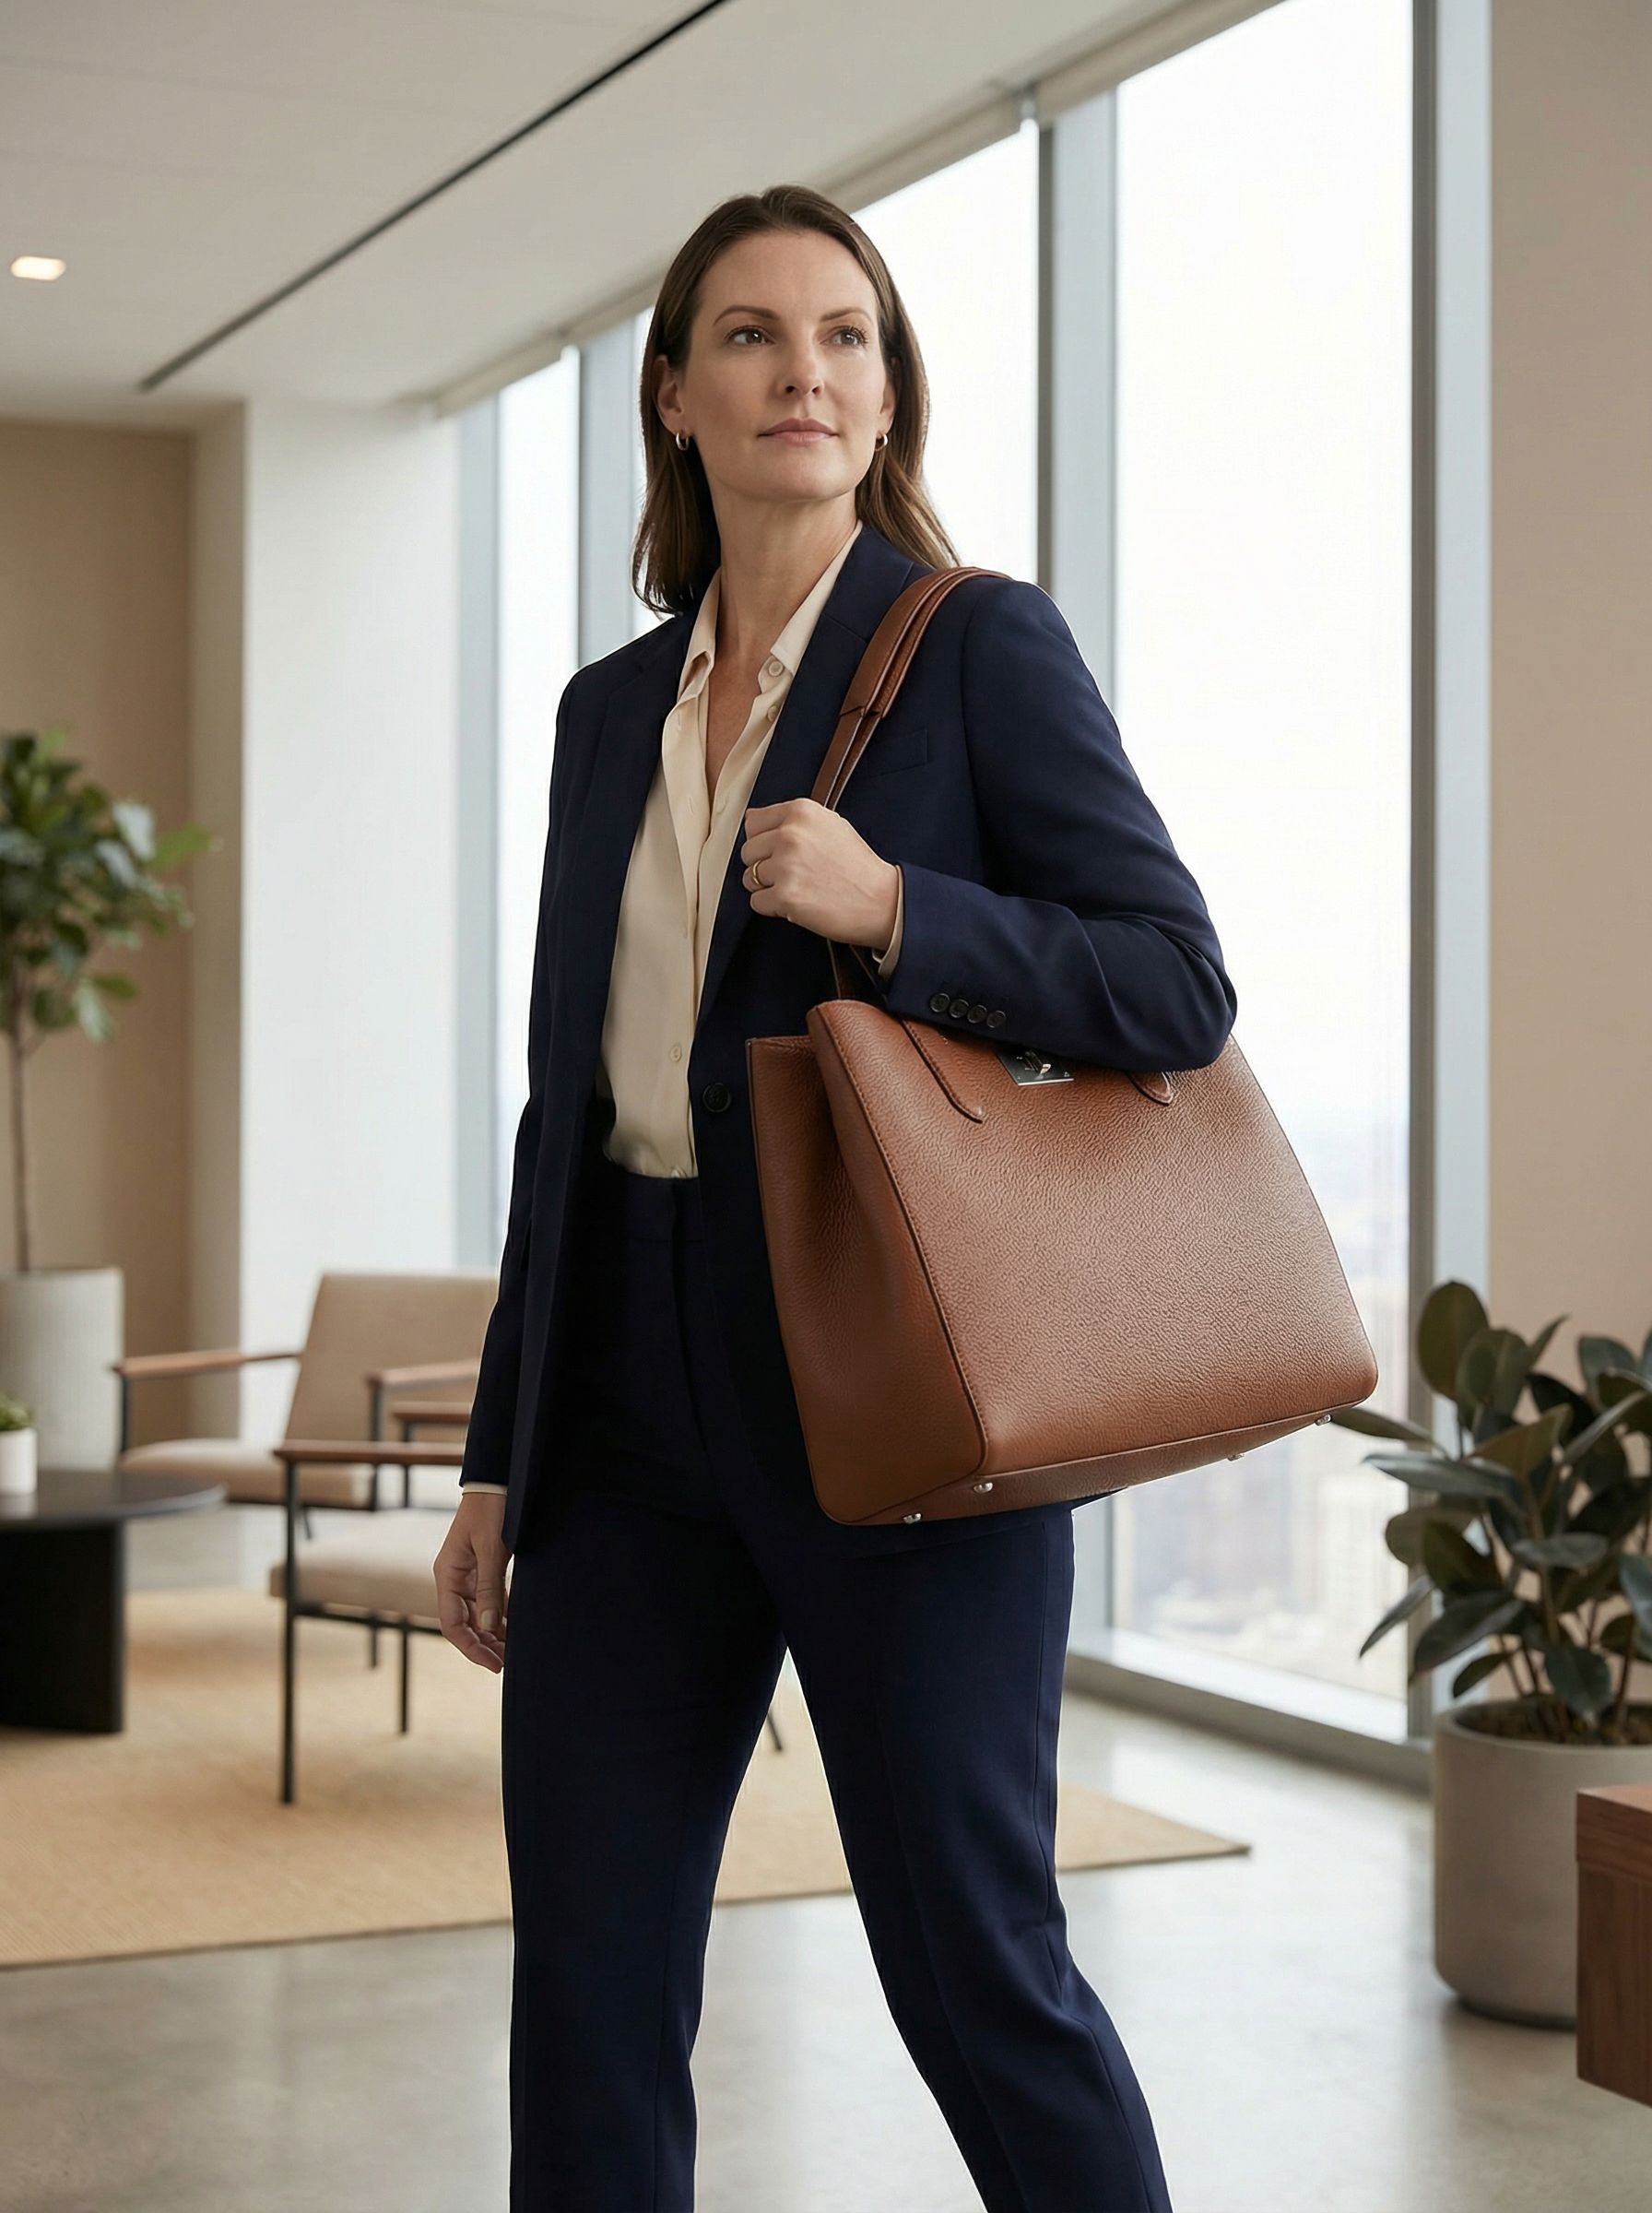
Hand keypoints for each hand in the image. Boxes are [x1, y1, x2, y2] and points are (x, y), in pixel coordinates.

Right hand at [435, 1490, 509, 1672]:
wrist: (498, 1480)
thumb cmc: (492, 1509)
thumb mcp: (492, 1548)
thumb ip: (489, 1588)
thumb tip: (490, 1628)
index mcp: (447, 1575)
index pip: (453, 1625)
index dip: (472, 1649)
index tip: (495, 1665)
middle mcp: (453, 1579)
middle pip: (465, 1624)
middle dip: (485, 1646)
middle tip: (509, 1664)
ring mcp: (467, 1575)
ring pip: (477, 1615)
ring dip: (493, 1634)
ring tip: (515, 1651)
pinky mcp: (482, 1569)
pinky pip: (488, 1601)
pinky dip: (500, 1616)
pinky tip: (514, 1628)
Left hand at [741, 800, 899, 949]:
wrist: (881, 900)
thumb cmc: (857, 866)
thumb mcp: (831, 825)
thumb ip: (792, 820)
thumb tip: (750, 818)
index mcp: (802, 811)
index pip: (753, 823)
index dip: (765, 843)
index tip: (783, 853)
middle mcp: (791, 834)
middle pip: (748, 851)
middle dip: (765, 866)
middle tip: (794, 875)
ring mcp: (787, 865)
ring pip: (749, 877)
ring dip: (768, 888)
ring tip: (798, 888)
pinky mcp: (786, 896)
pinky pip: (757, 902)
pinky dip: (773, 907)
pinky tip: (797, 903)